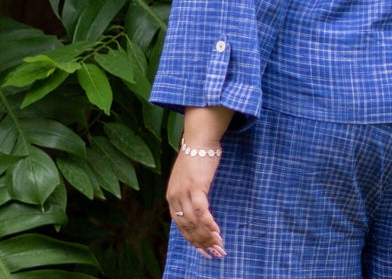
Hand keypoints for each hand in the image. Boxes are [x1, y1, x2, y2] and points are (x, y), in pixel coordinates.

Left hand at [165, 106, 233, 259]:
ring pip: (195, 223)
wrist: (200, 137)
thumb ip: (189, 192)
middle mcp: (175, 197)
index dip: (192, 240)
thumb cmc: (198, 155)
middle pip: (187, 228)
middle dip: (202, 243)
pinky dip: (210, 224)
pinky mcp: (196, 187)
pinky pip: (202, 212)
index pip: (181, 226)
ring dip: (208, 237)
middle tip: (215, 254)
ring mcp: (184, 192)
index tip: (204, 251)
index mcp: (171, 197)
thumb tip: (197, 207)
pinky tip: (218, 232)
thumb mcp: (188, 177)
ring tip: (219, 247)